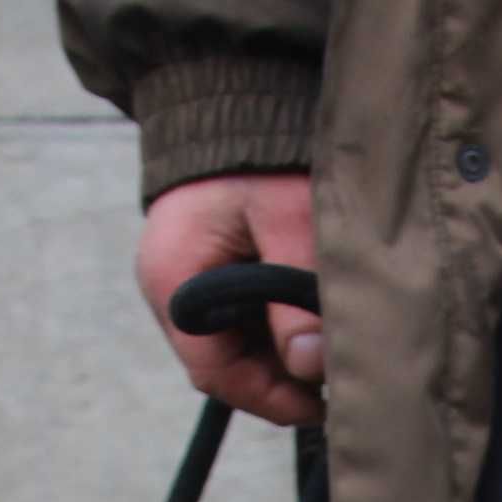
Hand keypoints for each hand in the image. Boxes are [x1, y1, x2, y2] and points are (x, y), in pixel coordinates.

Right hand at [137, 170, 323, 426]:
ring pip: (234, 349)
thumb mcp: (287, 217)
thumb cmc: (259, 154)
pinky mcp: (205, 275)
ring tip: (327, 344)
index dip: (268, 397)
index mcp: (174, 281)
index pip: (214, 371)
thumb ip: (295, 292)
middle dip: (279, 378)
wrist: (236, 100)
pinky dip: (275, 330)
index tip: (319, 402)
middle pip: (224, 366)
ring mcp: (184, 284)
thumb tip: (311, 365)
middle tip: (333, 374)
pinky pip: (239, 323)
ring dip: (280, 355)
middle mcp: (169, 290)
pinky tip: (310, 320)